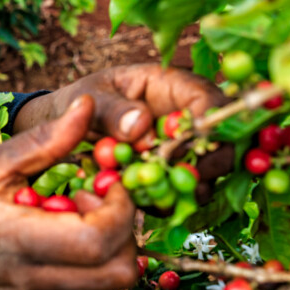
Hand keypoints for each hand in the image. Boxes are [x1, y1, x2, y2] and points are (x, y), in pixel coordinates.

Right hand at [0, 96, 136, 289]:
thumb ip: (45, 139)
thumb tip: (87, 106)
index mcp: (15, 241)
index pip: (95, 241)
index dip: (119, 208)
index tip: (106, 179)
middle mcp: (31, 280)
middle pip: (118, 270)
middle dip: (124, 226)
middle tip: (94, 195)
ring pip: (111, 281)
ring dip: (112, 241)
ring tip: (78, 212)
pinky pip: (91, 286)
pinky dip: (94, 256)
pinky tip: (66, 230)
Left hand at [13, 64, 233, 189]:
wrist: (66, 123)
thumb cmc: (83, 99)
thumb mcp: (91, 97)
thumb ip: (112, 109)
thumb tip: (142, 125)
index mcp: (172, 86)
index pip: (211, 100)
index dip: (210, 125)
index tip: (190, 146)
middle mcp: (186, 117)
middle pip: (222, 141)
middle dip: (208, 164)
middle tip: (182, 181)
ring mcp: (181, 147)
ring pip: (207, 172)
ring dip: (188, 188)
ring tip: (158, 195)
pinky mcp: (170, 173)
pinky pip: (182, 192)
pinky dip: (169, 202)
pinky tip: (147, 203)